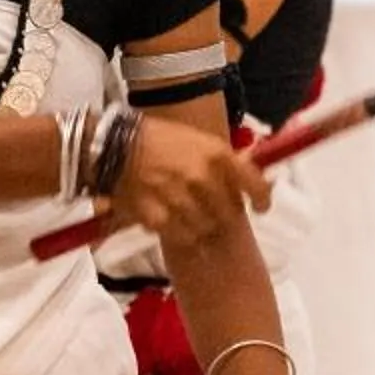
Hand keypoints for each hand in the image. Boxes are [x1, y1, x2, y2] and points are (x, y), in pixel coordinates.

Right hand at [106, 120, 268, 249]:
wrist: (112, 146)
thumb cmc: (154, 137)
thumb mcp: (195, 139)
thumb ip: (220, 161)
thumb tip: (243, 181)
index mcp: (216, 154)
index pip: (254, 184)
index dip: (262, 199)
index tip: (262, 207)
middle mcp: (203, 178)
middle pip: (230, 212)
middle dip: (224, 213)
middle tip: (213, 210)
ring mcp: (182, 200)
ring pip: (207, 228)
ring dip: (202, 226)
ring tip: (189, 216)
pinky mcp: (160, 218)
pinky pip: (182, 237)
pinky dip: (180, 233)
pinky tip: (171, 222)